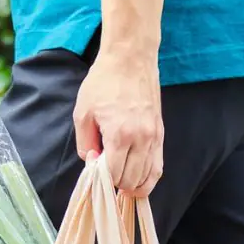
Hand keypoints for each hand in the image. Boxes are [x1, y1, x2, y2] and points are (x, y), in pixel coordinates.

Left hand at [73, 50, 163, 196]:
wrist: (130, 59)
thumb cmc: (104, 82)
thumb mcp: (83, 113)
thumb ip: (85, 144)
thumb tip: (92, 163)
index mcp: (120, 134)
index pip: (114, 174)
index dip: (101, 179)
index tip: (94, 170)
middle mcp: (141, 139)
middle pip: (131, 179)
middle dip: (116, 182)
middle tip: (105, 173)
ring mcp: (154, 137)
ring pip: (148, 177)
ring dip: (132, 184)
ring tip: (120, 182)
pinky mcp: (160, 133)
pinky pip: (158, 166)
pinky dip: (148, 178)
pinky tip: (138, 181)